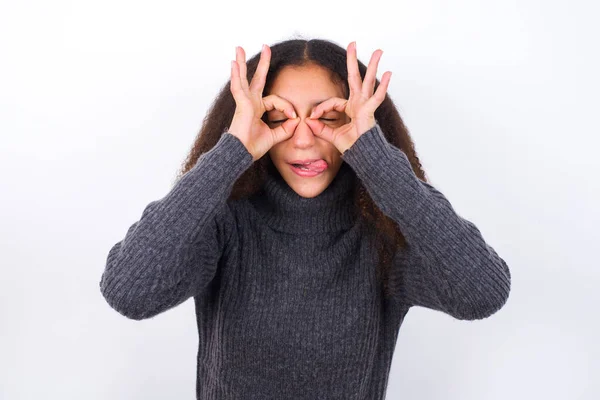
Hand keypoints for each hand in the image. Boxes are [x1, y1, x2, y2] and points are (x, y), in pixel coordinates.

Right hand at [229, 45, 299, 161]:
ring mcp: (244, 102)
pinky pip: (239, 87)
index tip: (294, 117)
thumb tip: (297, 120)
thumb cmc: (253, 147)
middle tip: (265, 47)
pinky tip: (233, 64)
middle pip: (256, 79)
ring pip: (243, 78)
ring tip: (239, 48)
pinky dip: (236, 75)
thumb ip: (286, 129)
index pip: (276, 101)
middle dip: (262, 64)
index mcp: (257, 109)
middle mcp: (250, 103)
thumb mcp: (275, 136)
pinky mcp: (241, 104)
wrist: (241, 154)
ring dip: (241, 63)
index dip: (287, 107)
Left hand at [305, 41, 391, 153]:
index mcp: (351, 109)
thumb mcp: (332, 136)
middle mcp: (359, 104)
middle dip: (352, 61)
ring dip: (373, 66)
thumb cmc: (352, 147)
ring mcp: (366, 106)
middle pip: (355, 78)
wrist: (363, 156)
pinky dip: (383, 86)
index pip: (333, 102)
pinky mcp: (371, 112)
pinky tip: (388, 74)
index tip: (311, 117)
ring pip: (369, 82)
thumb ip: (321, 128)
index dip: (321, 109)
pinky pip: (377, 98)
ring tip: (378, 51)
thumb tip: (308, 122)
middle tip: (352, 44)